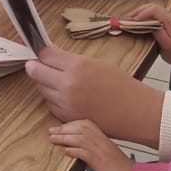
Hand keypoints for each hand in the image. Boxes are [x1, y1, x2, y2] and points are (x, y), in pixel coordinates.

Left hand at [25, 46, 161, 147]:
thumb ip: (72, 61)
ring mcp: (65, 103)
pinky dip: (53, 98)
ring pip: (41, 89)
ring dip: (45, 83)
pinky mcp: (66, 117)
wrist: (135, 112)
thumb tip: (52, 56)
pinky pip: (50, 103)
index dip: (41, 53)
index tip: (40, 53)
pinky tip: (65, 95)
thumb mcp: (96, 63)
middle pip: (36, 72)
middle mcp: (67, 85)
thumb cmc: (121, 85)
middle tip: (35, 65)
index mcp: (77, 66)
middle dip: (35, 67)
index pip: (45, 55)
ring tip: (57, 80)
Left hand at [49, 120, 133, 170]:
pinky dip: (75, 150)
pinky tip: (66, 151)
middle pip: (81, 128)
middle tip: (51, 130)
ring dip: (65, 137)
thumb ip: (94, 153)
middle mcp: (104, 142)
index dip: (71, 124)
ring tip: (53, 139)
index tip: (61, 127)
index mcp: (105, 139)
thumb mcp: (107, 158)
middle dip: (64, 128)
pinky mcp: (102, 163)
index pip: (86, 124)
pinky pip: (86, 153)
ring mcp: (103, 152)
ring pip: (81, 138)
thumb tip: (80, 153)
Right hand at [125, 2, 170, 64]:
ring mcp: (167, 17)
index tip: (135, 20)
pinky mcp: (163, 20)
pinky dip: (143, 13)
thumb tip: (149, 25)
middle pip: (152, 6)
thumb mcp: (166, 45)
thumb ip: (159, 34)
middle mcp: (169, 17)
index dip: (143, 13)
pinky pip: (152, 12)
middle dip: (139, 10)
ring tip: (130, 17)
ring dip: (140, 11)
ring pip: (151, 7)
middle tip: (129, 17)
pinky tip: (136, 18)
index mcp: (170, 21)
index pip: (155, 10)